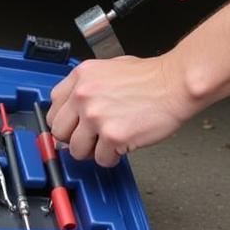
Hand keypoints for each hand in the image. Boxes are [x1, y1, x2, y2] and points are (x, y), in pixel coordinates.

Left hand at [47, 55, 191, 166]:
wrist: (176, 84)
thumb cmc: (150, 77)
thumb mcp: (109, 69)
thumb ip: (87, 88)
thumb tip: (74, 111)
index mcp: (81, 77)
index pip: (53, 107)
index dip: (65, 122)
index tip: (72, 128)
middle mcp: (84, 96)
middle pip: (59, 132)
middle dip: (74, 139)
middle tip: (90, 139)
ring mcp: (96, 117)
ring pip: (76, 150)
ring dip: (92, 151)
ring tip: (108, 142)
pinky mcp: (113, 136)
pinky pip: (101, 159)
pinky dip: (112, 157)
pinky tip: (123, 145)